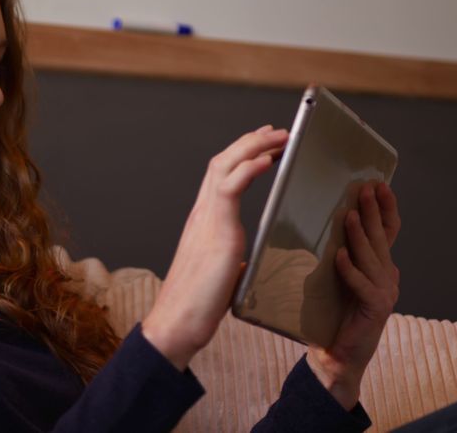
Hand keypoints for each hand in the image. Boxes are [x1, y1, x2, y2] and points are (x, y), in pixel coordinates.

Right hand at [143, 124, 288, 368]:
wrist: (178, 323)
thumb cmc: (197, 305)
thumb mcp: (220, 274)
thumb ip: (230, 260)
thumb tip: (242, 262)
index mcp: (204, 222)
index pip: (221, 176)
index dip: (242, 156)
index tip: (264, 146)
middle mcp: (202, 214)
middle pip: (222, 161)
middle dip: (251, 142)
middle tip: (277, 132)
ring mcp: (206, 220)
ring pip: (224, 166)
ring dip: (253, 146)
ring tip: (278, 136)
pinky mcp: (216, 232)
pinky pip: (230, 188)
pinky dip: (248, 169)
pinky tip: (266, 160)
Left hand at [307, 181, 401, 409]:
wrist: (335, 356)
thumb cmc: (331, 315)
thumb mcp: (335, 278)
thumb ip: (337, 255)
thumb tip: (319, 224)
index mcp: (379, 267)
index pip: (387, 232)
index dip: (386, 209)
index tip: (379, 185)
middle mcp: (387, 277)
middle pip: (381, 239)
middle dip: (374, 212)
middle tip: (366, 189)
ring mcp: (384, 294)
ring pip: (372, 259)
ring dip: (360, 235)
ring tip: (351, 214)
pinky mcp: (375, 310)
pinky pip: (363, 286)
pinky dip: (351, 271)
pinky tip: (340, 256)